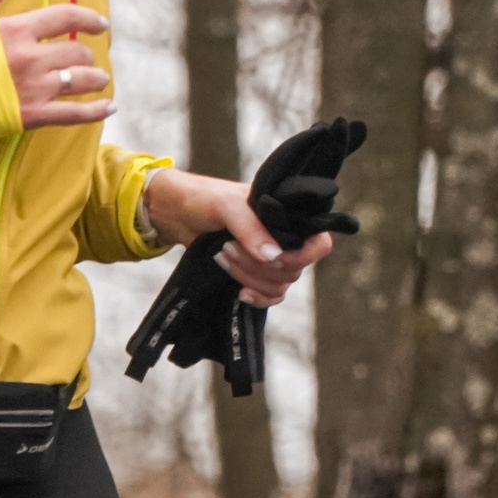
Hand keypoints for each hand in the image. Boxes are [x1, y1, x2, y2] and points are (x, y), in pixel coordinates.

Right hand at [0, 0, 112, 129]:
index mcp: (17, 30)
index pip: (66, 16)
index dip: (89, 18)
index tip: (102, 24)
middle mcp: (31, 57)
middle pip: (77, 51)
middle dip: (85, 55)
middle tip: (86, 59)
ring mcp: (35, 87)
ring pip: (81, 80)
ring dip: (95, 79)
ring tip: (99, 79)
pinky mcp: (34, 115)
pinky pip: (75, 114)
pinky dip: (95, 111)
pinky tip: (109, 107)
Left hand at [139, 167, 331, 307]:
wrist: (178, 213)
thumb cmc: (205, 199)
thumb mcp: (227, 206)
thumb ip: (251, 229)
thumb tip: (273, 258)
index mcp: (288, 215)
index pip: (319, 243)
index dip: (303, 256)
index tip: (275, 257)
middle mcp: (285, 238)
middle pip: (293, 271)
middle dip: (258, 265)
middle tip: (228, 247)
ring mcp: (271, 259)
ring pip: (279, 286)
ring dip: (250, 278)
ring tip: (223, 257)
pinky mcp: (255, 274)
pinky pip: (270, 297)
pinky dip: (257, 298)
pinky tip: (240, 293)